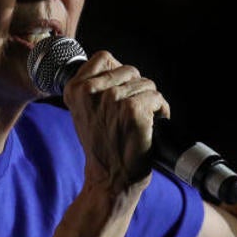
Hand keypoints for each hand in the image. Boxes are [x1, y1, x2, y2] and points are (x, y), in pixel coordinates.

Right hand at [63, 51, 167, 194]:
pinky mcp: (133, 110)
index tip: (120, 92)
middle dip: (136, 89)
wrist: (110, 179)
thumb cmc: (101, 148)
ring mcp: (113, 99)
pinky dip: (161, 111)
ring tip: (142, 121)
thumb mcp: (84, 113)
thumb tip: (115, 66)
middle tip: (131, 112)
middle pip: (129, 70)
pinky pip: (157, 97)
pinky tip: (152, 125)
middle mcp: (91, 91)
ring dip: (149, 101)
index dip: (118, 73)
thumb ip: (93, 88)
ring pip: (146, 83)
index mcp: (75, 89)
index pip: (104, 57)